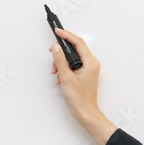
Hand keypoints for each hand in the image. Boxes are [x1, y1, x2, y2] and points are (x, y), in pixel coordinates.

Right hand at [49, 28, 116, 144]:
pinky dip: (64, 69)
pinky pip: (73, 65)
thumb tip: (55, 47)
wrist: (86, 113)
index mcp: (90, 62)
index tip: (57, 31)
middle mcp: (91, 64)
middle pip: (75, 49)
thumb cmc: (80, 99)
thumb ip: (60, 61)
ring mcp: (88, 69)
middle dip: (61, 52)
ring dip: (61, 62)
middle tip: (52, 54)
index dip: (66, 35)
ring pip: (72, 58)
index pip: (78, 42)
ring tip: (56, 72)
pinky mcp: (84, 74)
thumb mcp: (66, 78)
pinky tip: (60, 77)